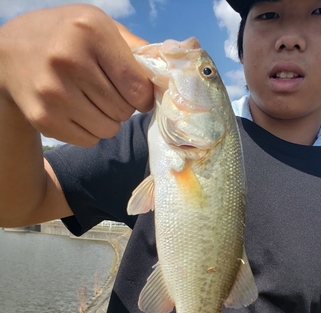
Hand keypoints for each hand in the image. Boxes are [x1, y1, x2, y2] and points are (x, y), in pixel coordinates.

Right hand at [0, 4, 153, 145]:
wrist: (9, 54)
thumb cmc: (64, 38)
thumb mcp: (98, 26)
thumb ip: (135, 49)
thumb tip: (167, 77)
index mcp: (89, 32)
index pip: (138, 87)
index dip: (143, 97)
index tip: (136, 93)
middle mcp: (68, 61)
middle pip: (124, 111)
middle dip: (123, 106)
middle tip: (107, 92)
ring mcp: (53, 93)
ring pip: (109, 129)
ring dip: (107, 120)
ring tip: (91, 101)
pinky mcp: (44, 119)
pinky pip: (89, 140)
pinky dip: (89, 131)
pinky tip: (76, 111)